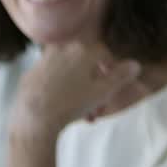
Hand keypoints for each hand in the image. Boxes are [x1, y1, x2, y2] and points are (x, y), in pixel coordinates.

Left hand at [11, 42, 139, 135]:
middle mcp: (62, 48)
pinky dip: (59, 88)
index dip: (111, 72)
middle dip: (93, 84)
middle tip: (95, 106)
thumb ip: (121, 76)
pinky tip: (61, 105)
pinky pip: (52, 78)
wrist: (34, 117)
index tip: (111, 90)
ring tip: (80, 111)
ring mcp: (43, 60)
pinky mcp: (30, 73)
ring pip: (68, 71)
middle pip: (85, 64)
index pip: (104, 54)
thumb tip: (135, 64)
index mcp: (82, 49)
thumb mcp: (103, 92)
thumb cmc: (72, 103)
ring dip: (77, 87)